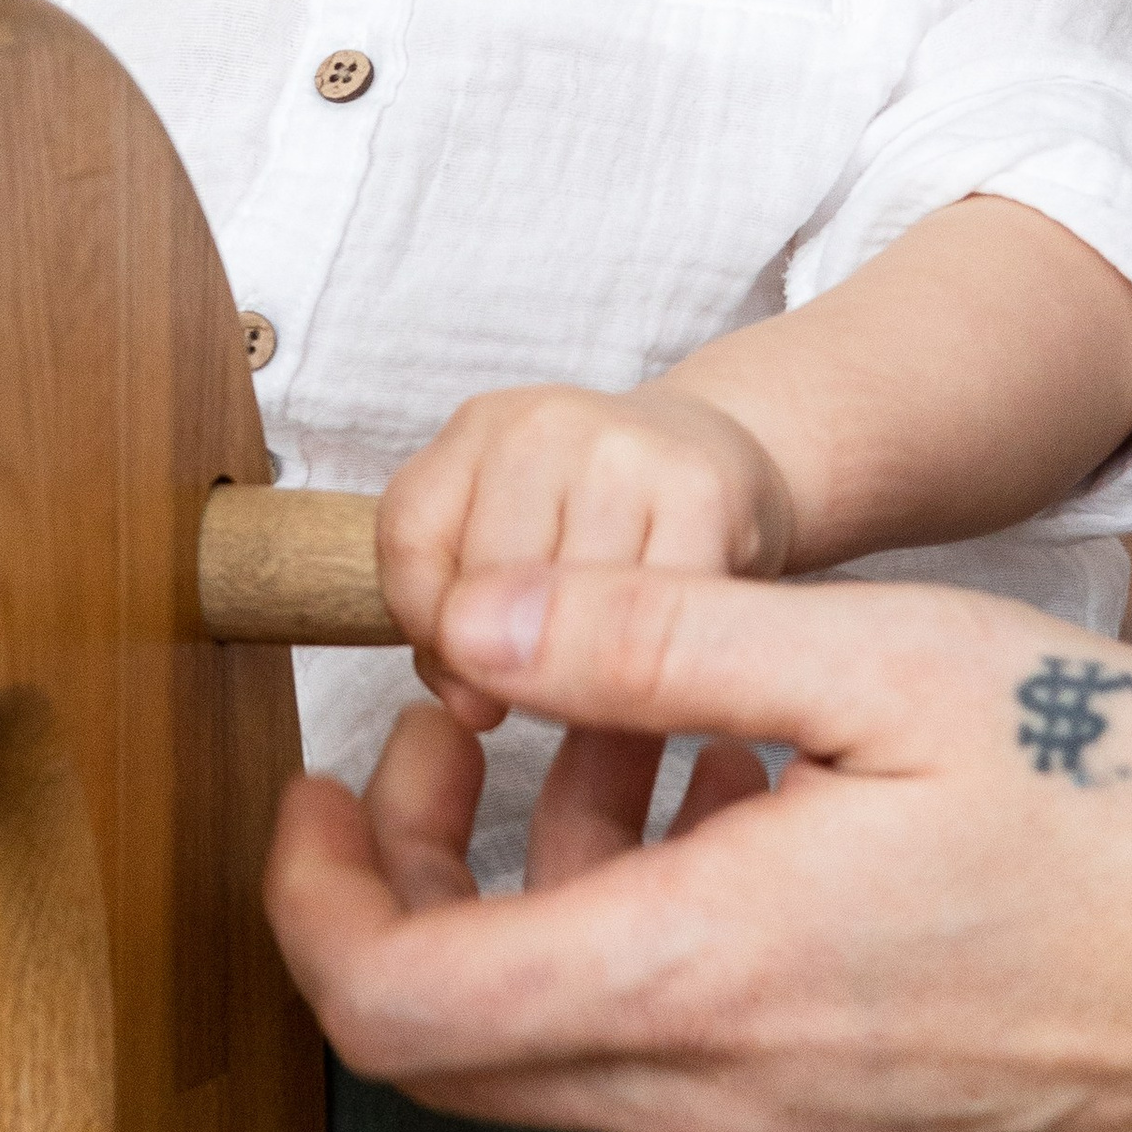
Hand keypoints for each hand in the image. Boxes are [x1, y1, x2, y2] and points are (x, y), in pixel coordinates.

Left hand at [266, 566, 1131, 1131]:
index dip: (307, 894)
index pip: (393, 1005)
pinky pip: (680, 1064)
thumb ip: (653, 639)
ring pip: (570, 1048)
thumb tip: (469, 625)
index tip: (315, 774)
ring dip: (546, 891)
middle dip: (404, 879)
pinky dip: (650, 937)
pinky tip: (752, 808)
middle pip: (452, 1047)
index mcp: (699, 981)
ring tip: (641, 731)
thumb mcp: (878, 661)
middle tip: (450, 732)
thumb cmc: (1125, 809)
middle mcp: (719, 1103)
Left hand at [377, 381, 795, 726]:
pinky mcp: (701, 491)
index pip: (408, 547)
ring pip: (566, 619)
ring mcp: (623, 449)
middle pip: (487, 593)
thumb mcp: (498, 546)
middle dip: (518, 664)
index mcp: (476, 427)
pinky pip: (646, 622)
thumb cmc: (595, 521)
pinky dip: (652, 667)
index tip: (481, 662)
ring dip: (588, 675)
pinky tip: (666, 645)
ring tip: (616, 654)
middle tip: (565, 667)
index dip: (435, 635)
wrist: (723, 458)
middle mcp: (542, 422)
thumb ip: (450, 633)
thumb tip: (475, 710)